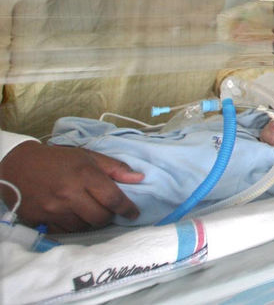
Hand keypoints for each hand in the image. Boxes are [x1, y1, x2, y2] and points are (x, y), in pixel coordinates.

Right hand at [0, 142, 142, 232]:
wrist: (17, 166)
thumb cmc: (57, 160)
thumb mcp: (87, 156)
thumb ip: (115, 168)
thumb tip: (140, 178)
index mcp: (84, 174)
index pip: (113, 198)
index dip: (127, 208)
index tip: (134, 213)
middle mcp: (69, 194)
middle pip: (100, 217)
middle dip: (109, 216)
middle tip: (109, 210)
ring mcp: (54, 209)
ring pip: (84, 227)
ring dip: (91, 222)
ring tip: (90, 210)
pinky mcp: (41, 220)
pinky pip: (66, 231)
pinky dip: (74, 226)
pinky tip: (74, 216)